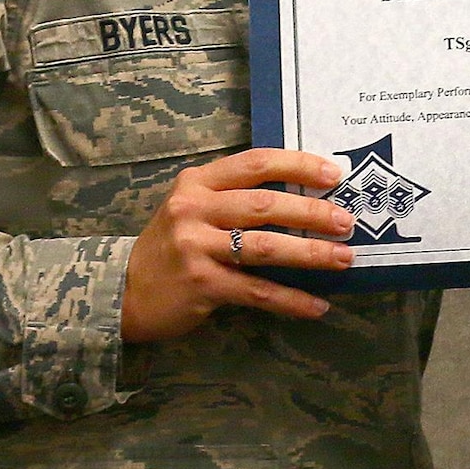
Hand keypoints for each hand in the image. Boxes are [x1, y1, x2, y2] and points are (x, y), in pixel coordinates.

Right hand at [121, 148, 357, 340]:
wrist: (123, 291)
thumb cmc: (171, 245)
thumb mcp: (193, 207)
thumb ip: (233, 196)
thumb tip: (302, 193)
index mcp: (197, 182)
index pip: (256, 163)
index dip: (298, 164)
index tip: (334, 173)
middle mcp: (194, 209)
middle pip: (266, 204)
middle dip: (312, 212)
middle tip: (346, 221)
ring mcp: (196, 247)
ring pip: (266, 246)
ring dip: (310, 253)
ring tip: (343, 258)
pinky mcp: (201, 285)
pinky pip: (256, 291)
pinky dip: (290, 299)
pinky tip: (316, 305)